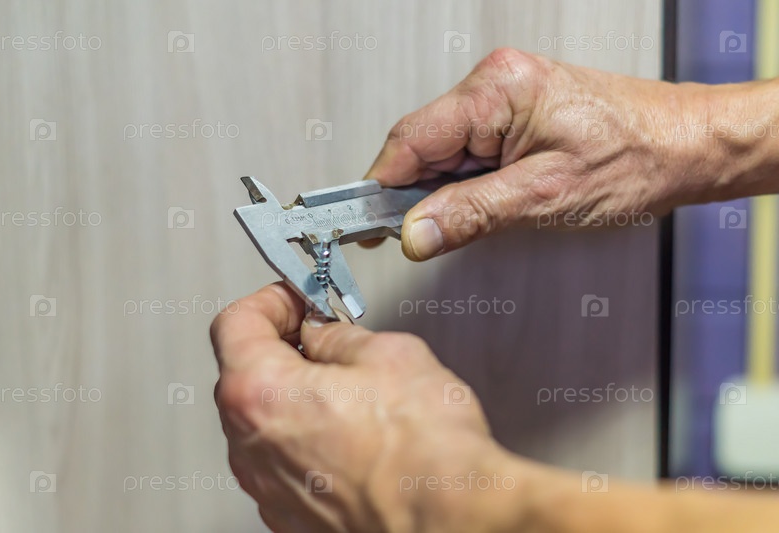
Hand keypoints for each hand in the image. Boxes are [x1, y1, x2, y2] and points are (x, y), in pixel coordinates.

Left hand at [210, 283, 531, 532]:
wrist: (450, 523)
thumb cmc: (425, 453)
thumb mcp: (389, 355)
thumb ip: (339, 337)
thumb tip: (325, 336)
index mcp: (261, 393)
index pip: (235, 324)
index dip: (270, 302)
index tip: (297, 301)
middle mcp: (250, 446)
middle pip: (243, 374)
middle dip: (282, 348)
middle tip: (324, 338)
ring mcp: (267, 489)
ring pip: (264, 423)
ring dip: (293, 397)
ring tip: (346, 390)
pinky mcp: (290, 517)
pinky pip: (283, 463)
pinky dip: (305, 441)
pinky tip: (350, 434)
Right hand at [365, 47, 718, 259]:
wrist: (687, 146)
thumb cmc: (637, 155)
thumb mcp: (545, 196)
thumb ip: (472, 214)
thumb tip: (416, 232)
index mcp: (497, 90)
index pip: (411, 139)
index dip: (380, 186)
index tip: (361, 222)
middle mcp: (495, 86)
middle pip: (421, 146)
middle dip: (413, 194)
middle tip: (411, 236)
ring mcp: (503, 100)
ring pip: (443, 154)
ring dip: (442, 193)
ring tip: (467, 221)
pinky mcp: (513, 117)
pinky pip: (467, 153)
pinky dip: (463, 185)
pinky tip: (482, 203)